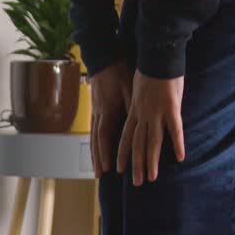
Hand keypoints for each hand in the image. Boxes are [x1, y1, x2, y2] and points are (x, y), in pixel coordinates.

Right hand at [86, 61, 131, 177]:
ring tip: (96, 171)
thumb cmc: (119, 71)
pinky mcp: (95, 109)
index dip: (106, 153)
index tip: (110, 168)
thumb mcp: (129, 87)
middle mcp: (99, 114)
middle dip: (99, 160)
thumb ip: (133, 104)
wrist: (104, 58)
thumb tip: (141, 120)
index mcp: (108, 110)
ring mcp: (95, 112)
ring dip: (95, 155)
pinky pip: (94, 131)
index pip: (104, 136)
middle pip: (96, 141)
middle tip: (100, 176)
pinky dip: (94, 145)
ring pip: (93, 138)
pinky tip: (96, 153)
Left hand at [117, 71, 185, 185]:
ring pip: (153, 141)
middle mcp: (142, 114)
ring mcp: (156, 112)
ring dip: (152, 161)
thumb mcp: (137, 89)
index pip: (126, 137)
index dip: (122, 154)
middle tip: (137, 183)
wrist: (157, 55)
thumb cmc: (150, 70)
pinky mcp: (172, 107)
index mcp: (134, 110)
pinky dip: (177, 143)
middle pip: (138, 144)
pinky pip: (175, 129)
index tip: (119, 169)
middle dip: (136, 165)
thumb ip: (138, 104)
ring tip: (151, 177)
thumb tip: (138, 114)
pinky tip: (181, 157)